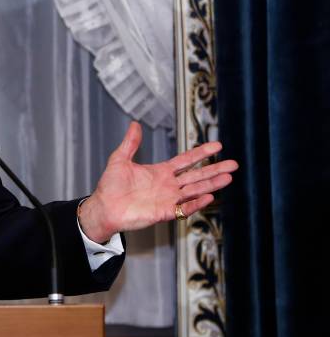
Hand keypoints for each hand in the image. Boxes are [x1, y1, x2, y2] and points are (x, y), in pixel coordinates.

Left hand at [77, 121, 237, 243]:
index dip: (201, 153)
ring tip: (228, 178)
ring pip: (195, 191)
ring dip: (211, 185)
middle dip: (215, 170)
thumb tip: (135, 124)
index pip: (186, 161)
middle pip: (197, 176)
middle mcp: (168, 185)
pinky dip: (196, 203)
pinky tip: (209, 197)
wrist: (103, 207)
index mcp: (161, 172)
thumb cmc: (110, 186)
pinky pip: (184, 208)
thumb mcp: (120, 159)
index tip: (217, 145)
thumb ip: (130, 143)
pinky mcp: (164, 212)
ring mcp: (168, 199)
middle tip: (234, 164)